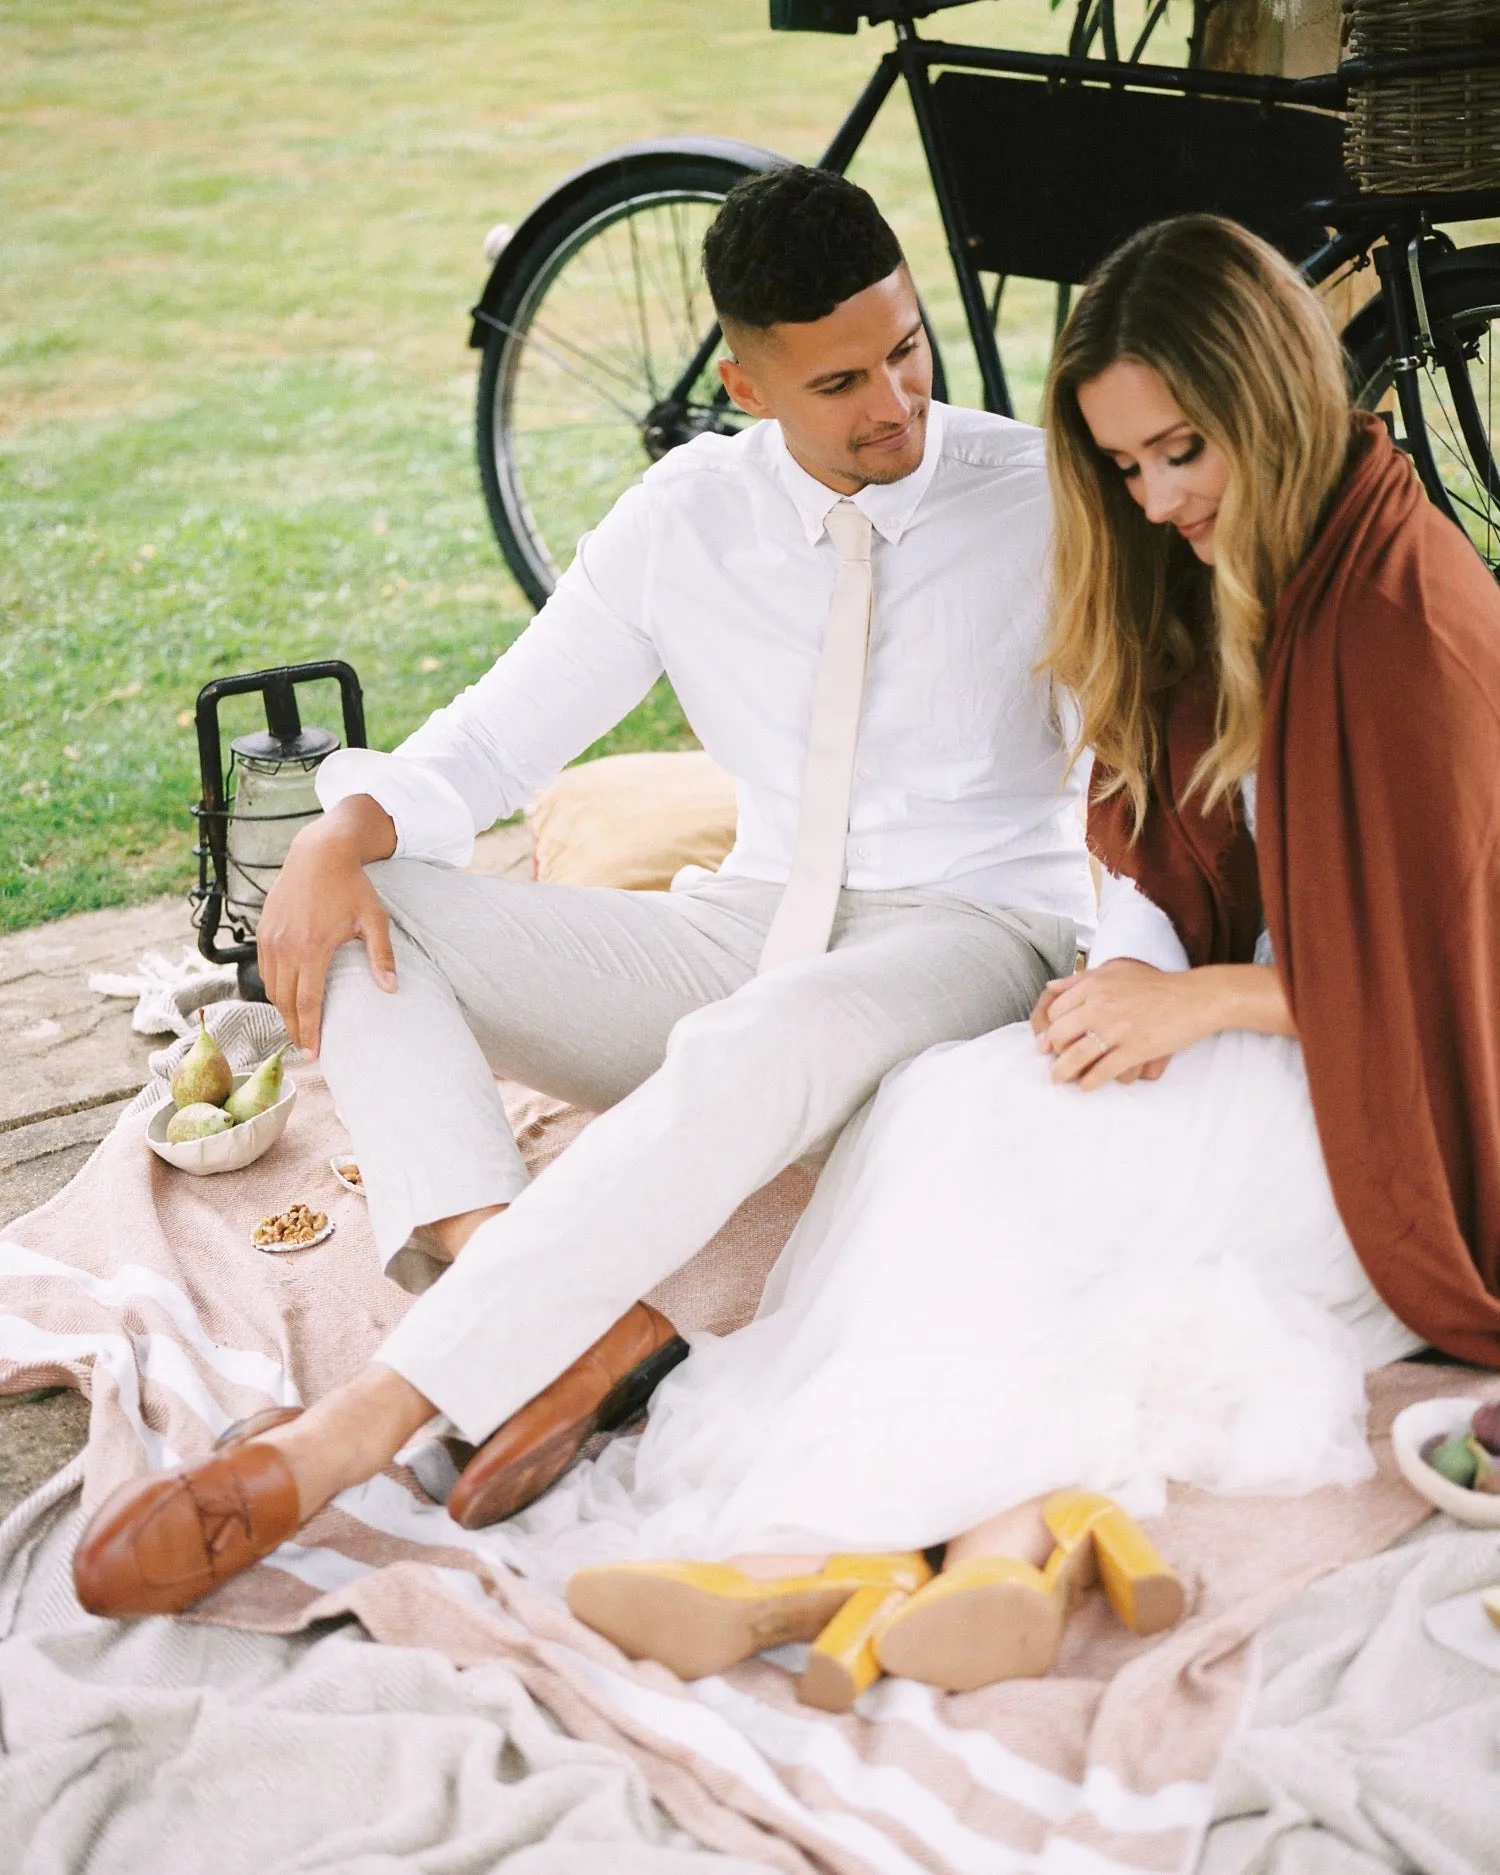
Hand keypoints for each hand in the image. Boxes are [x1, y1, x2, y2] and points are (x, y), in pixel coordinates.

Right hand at [257, 796, 398, 1056]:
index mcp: (312, 948)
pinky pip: (264, 970)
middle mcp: (285, 947)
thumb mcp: (374, 919)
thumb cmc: (352, 886)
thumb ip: (382, 956)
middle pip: (285, 1001)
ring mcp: (270, 939)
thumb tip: (392, 990)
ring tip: (298, 1028)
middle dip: (295, 1028)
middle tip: (306, 1049)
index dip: (310, 1031)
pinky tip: (286, 998)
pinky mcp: (263, 931)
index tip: (314, 1054)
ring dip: (282, 1011)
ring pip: (271, 987)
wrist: (319, 853)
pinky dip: (273, 988)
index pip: (308, 1002)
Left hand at [1032, 959, 1293, 1090]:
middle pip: (1058, 1036)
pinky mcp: (1134, 1050)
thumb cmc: (1155, 984)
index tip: (1048, 1040)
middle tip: (1052, 1060)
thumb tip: (1050, 988)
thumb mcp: (1116, 970)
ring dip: (1062, 1072)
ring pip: (1075, 1058)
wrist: (1195, 998)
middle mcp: (1100, 1005)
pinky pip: (1101, 1072)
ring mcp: (1116, 1029)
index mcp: (1094, 985)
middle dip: (1051, 1052)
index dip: (1049, 1028)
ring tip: (1059, 1078)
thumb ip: (1081, 979)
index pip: (1054, 1012)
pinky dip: (1089, 1082)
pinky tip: (1087, 1085)